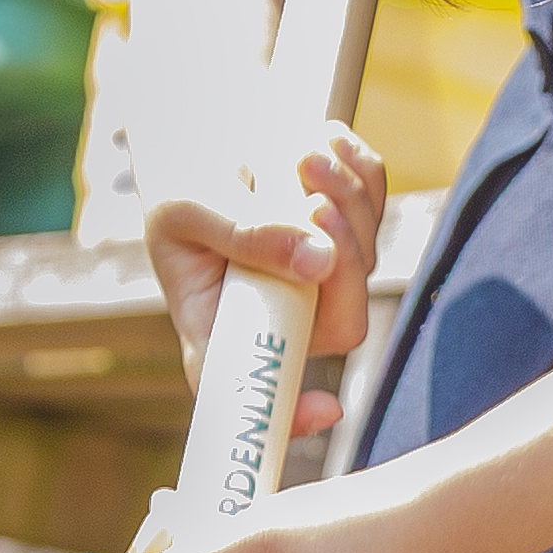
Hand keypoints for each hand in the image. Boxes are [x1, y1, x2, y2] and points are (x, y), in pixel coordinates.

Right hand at [145, 117, 386, 441]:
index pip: (260, 392)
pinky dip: (357, 170)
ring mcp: (322, 276)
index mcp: (228, 332)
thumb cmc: (177, 189)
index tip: (327, 409)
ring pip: (364, 256)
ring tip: (301, 151)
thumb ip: (245, 234)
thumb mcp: (188, 210)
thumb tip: (319, 260)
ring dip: (345, 197)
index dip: (295, 415)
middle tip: (312, 196)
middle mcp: (285, 316)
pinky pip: (375, 206)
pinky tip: (321, 139)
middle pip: (342, 320)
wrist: (198, 137)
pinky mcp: (349, 227)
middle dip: (340, 254)